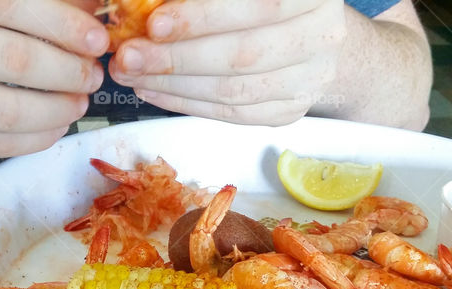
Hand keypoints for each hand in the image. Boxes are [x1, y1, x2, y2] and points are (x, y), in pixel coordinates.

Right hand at [0, 0, 109, 156]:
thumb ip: (28, 3)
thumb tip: (90, 10)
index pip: (8, 4)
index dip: (61, 24)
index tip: (96, 39)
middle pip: (12, 60)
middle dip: (67, 72)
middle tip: (92, 76)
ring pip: (3, 111)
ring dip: (55, 111)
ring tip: (78, 103)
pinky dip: (32, 140)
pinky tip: (54, 128)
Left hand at [107, 0, 345, 124]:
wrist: (312, 30)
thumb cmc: (263, 0)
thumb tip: (143, 3)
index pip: (258, 6)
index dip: (202, 17)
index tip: (154, 23)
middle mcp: (322, 35)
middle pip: (241, 55)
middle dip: (176, 58)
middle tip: (129, 57)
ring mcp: (310, 79)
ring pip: (234, 90)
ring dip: (173, 86)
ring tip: (133, 75)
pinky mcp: (290, 110)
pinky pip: (232, 114)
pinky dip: (186, 104)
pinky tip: (154, 91)